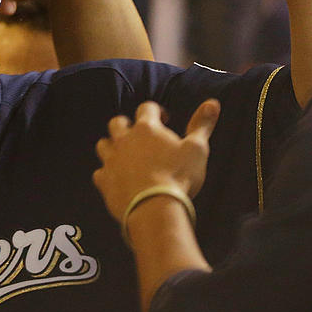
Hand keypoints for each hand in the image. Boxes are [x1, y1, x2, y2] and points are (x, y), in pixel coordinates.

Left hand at [92, 99, 219, 219]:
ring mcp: (111, 160)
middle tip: (139, 134)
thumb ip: (202, 125)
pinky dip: (106, 173)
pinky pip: (99, 172)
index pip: (147, 108)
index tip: (164, 120)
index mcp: (146, 129)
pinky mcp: (104, 181)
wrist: (154, 208)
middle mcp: (124, 140)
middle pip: (117, 123)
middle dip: (126, 125)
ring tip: (124, 153)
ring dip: (112, 146)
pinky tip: (114, 177)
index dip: (156, 111)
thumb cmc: (178, 177)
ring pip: (103, 144)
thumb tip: (213, 103)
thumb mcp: (197, 149)